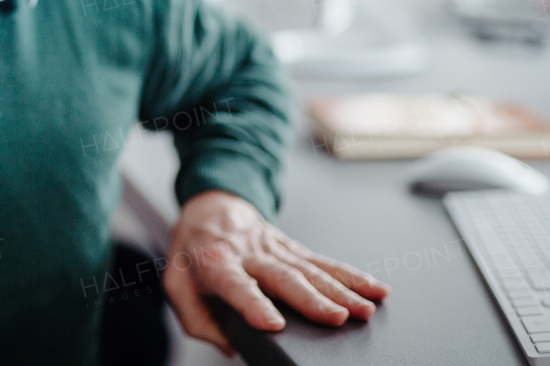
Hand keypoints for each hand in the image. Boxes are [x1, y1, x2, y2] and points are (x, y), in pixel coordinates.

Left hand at [163, 190, 389, 355]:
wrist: (210, 205)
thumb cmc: (193, 249)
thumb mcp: (175, 283)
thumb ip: (196, 318)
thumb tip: (229, 344)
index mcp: (218, 264)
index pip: (237, 286)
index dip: (254, 304)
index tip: (273, 323)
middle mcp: (251, 254)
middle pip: (284, 277)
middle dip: (313, 299)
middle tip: (338, 317)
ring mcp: (275, 249)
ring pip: (311, 269)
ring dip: (341, 290)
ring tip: (364, 308)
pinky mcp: (293, 248)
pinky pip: (325, 262)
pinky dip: (352, 275)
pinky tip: (374, 287)